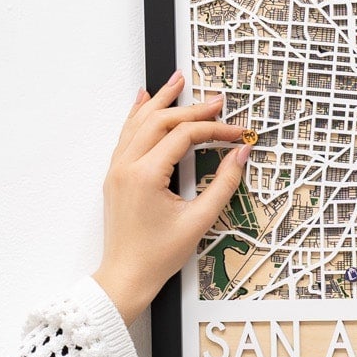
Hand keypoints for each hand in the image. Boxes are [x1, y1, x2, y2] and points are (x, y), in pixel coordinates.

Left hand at [92, 73, 249, 322]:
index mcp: (145, 175)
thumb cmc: (158, 256)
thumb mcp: (199, 221)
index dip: (215, 129)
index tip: (237, 133)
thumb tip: (241, 154)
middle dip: (191, 108)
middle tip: (218, 100)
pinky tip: (144, 99)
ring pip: (140, 122)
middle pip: (162, 121)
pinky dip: (138, 115)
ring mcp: (117, 169)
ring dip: (161, 100)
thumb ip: (223, 184)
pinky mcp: (115, 176)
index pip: (184, 136)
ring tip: (178, 79)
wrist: (126, 276)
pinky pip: (126, 135)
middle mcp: (126, 166)